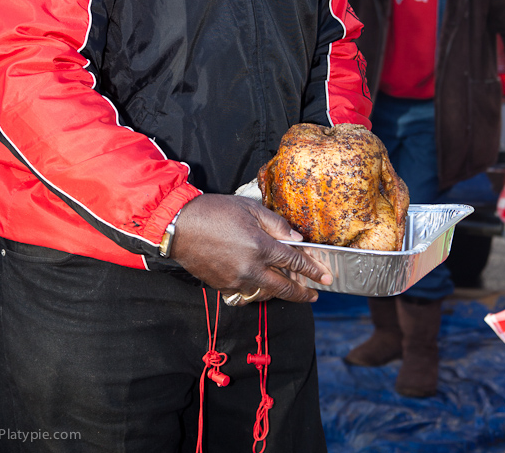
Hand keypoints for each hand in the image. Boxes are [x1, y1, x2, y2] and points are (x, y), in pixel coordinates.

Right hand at [170, 194, 331, 304]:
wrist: (179, 226)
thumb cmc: (213, 211)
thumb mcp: (249, 208)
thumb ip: (275, 224)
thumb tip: (295, 238)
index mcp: (260, 246)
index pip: (294, 262)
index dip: (313, 270)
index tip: (325, 277)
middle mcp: (251, 268)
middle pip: (284, 287)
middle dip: (302, 293)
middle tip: (313, 295)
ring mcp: (236, 280)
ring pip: (265, 293)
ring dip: (278, 291)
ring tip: (287, 287)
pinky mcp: (222, 286)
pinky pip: (245, 293)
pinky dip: (255, 289)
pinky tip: (258, 283)